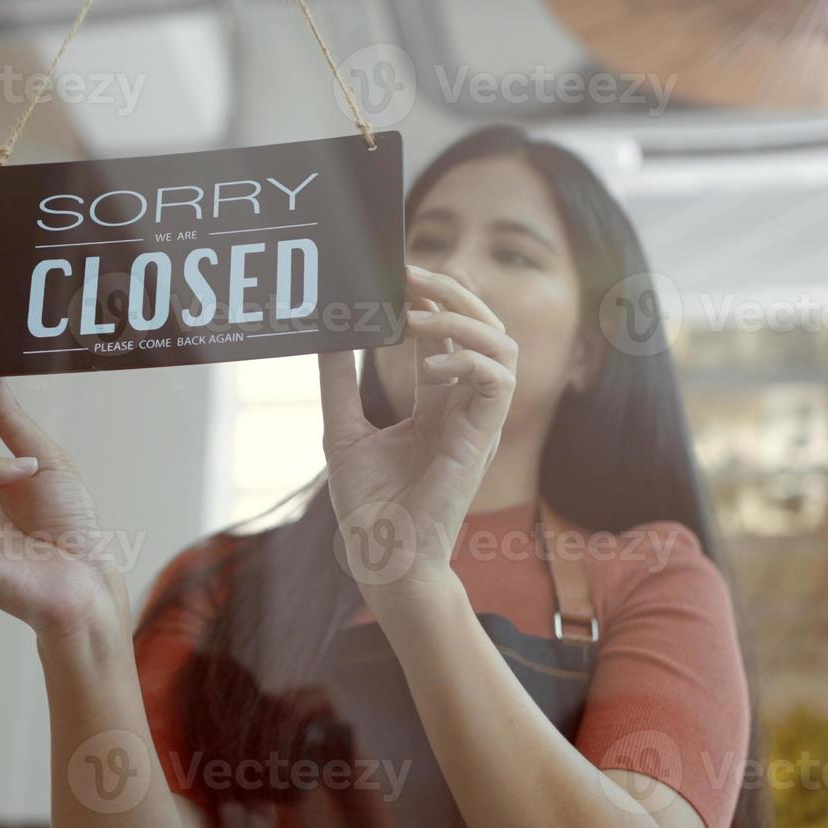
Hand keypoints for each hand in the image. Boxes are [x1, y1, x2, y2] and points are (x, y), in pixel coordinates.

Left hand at [318, 265, 517, 598]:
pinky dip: (466, 360)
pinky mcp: (483, 437)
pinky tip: (426, 366)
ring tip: (414, 314)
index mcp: (438, 403)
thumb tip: (325, 335)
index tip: (395, 273)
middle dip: (451, 293)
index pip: (447, 334)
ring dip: (461, 319)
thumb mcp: (342, 429)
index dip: (429, 298)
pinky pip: (498, 379)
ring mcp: (478, 420)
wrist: (381, 554)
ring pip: (502, 344)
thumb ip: (337, 382)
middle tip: (408, 273)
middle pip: (483, 327)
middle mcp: (464, 405)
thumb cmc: (368, 505)